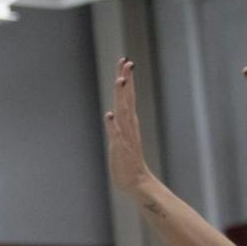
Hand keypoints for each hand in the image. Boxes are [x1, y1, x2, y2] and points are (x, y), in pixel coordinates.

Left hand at [104, 58, 158, 198]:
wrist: (137, 183)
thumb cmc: (127, 162)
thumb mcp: (122, 139)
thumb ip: (119, 127)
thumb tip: (115, 114)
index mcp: (129, 123)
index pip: (128, 97)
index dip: (126, 80)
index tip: (125, 62)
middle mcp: (129, 126)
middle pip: (127, 99)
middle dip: (126, 80)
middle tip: (126, 62)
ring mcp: (126, 137)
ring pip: (124, 113)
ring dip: (122, 97)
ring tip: (121, 80)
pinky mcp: (121, 149)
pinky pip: (117, 136)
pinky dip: (113, 126)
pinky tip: (110, 115)